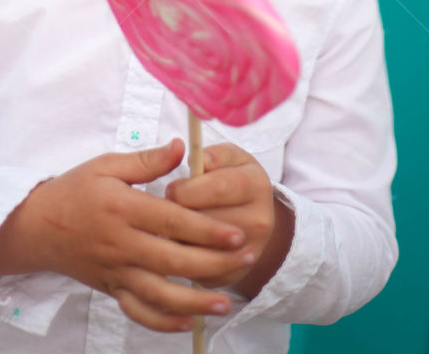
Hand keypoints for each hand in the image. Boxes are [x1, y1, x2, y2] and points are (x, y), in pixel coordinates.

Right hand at [0, 137, 251, 333]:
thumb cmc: (74, 190)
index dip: (207, 229)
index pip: (172, 222)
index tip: (237, 233)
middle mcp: (121, 244)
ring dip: (195, 301)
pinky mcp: (111, 289)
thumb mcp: (106, 165)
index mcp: (122, 208)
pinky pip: (139, 312)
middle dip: (214, 262)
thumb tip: (181, 149)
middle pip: (174, 260)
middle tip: (248, 256)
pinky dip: (163, 321)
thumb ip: (146, 161)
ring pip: (160, 294)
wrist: (36, 226)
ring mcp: (116, 271)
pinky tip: (187, 321)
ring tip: (225, 302)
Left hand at [165, 142, 280, 290]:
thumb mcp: (229, 158)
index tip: (171, 189)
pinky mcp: (236, 275)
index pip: (219, 187)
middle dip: (180, 215)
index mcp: (256, 184)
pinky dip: (184, 260)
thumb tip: (199, 159)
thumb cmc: (231, 180)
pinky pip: (200, 270)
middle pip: (208, 220)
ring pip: (201, 248)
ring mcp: (251, 252)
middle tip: (168, 210)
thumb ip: (214, 154)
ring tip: (174, 227)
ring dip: (179, 238)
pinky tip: (180, 247)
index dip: (188, 188)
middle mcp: (260, 220)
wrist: (251, 220)